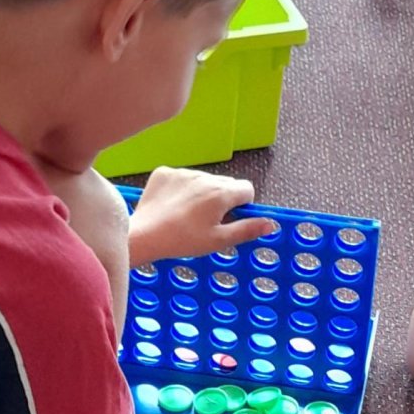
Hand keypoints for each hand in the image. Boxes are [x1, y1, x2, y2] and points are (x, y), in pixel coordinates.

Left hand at [127, 167, 276, 265]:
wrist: (143, 235)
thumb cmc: (182, 240)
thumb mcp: (218, 240)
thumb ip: (246, 229)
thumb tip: (270, 223)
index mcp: (222, 193)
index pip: (246, 189)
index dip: (242, 205)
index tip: (230, 219)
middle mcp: (205, 177)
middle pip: (225, 183)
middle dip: (222, 198)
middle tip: (207, 221)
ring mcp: (183, 172)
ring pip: (203, 180)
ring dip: (201, 193)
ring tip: (186, 215)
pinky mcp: (164, 172)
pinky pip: (181, 177)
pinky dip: (181, 188)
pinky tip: (171, 206)